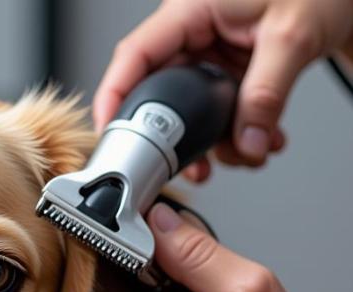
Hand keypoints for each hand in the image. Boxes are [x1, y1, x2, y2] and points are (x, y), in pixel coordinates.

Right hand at [94, 0, 352, 179]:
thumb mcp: (292, 35)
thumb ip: (265, 95)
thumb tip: (246, 142)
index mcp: (192, 9)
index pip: (134, 56)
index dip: (114, 97)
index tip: (110, 136)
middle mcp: (194, 31)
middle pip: (160, 93)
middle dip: (178, 137)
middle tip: (189, 166)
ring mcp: (210, 52)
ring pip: (191, 111)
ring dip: (216, 142)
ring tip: (244, 153)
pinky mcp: (228, 70)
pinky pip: (218, 111)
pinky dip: (237, 133)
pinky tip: (258, 140)